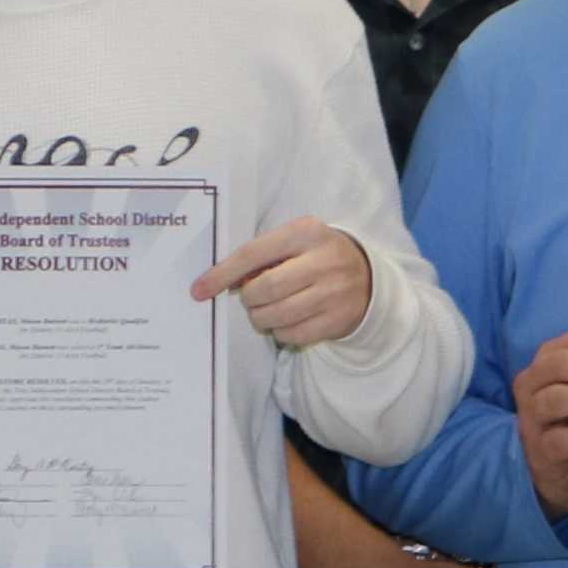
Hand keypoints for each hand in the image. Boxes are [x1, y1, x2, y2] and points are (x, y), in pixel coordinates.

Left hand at [201, 217, 373, 350]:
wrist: (368, 277)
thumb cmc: (317, 255)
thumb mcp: (296, 241)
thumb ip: (263, 255)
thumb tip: (224, 280)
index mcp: (305, 233)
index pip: (252, 254)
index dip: (222, 274)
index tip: (199, 289)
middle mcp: (322, 261)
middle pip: (264, 289)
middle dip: (249, 299)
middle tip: (251, 299)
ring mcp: (333, 293)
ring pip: (276, 316)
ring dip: (261, 318)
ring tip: (267, 310)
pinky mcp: (338, 320)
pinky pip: (293, 335)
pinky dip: (281, 332)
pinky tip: (287, 320)